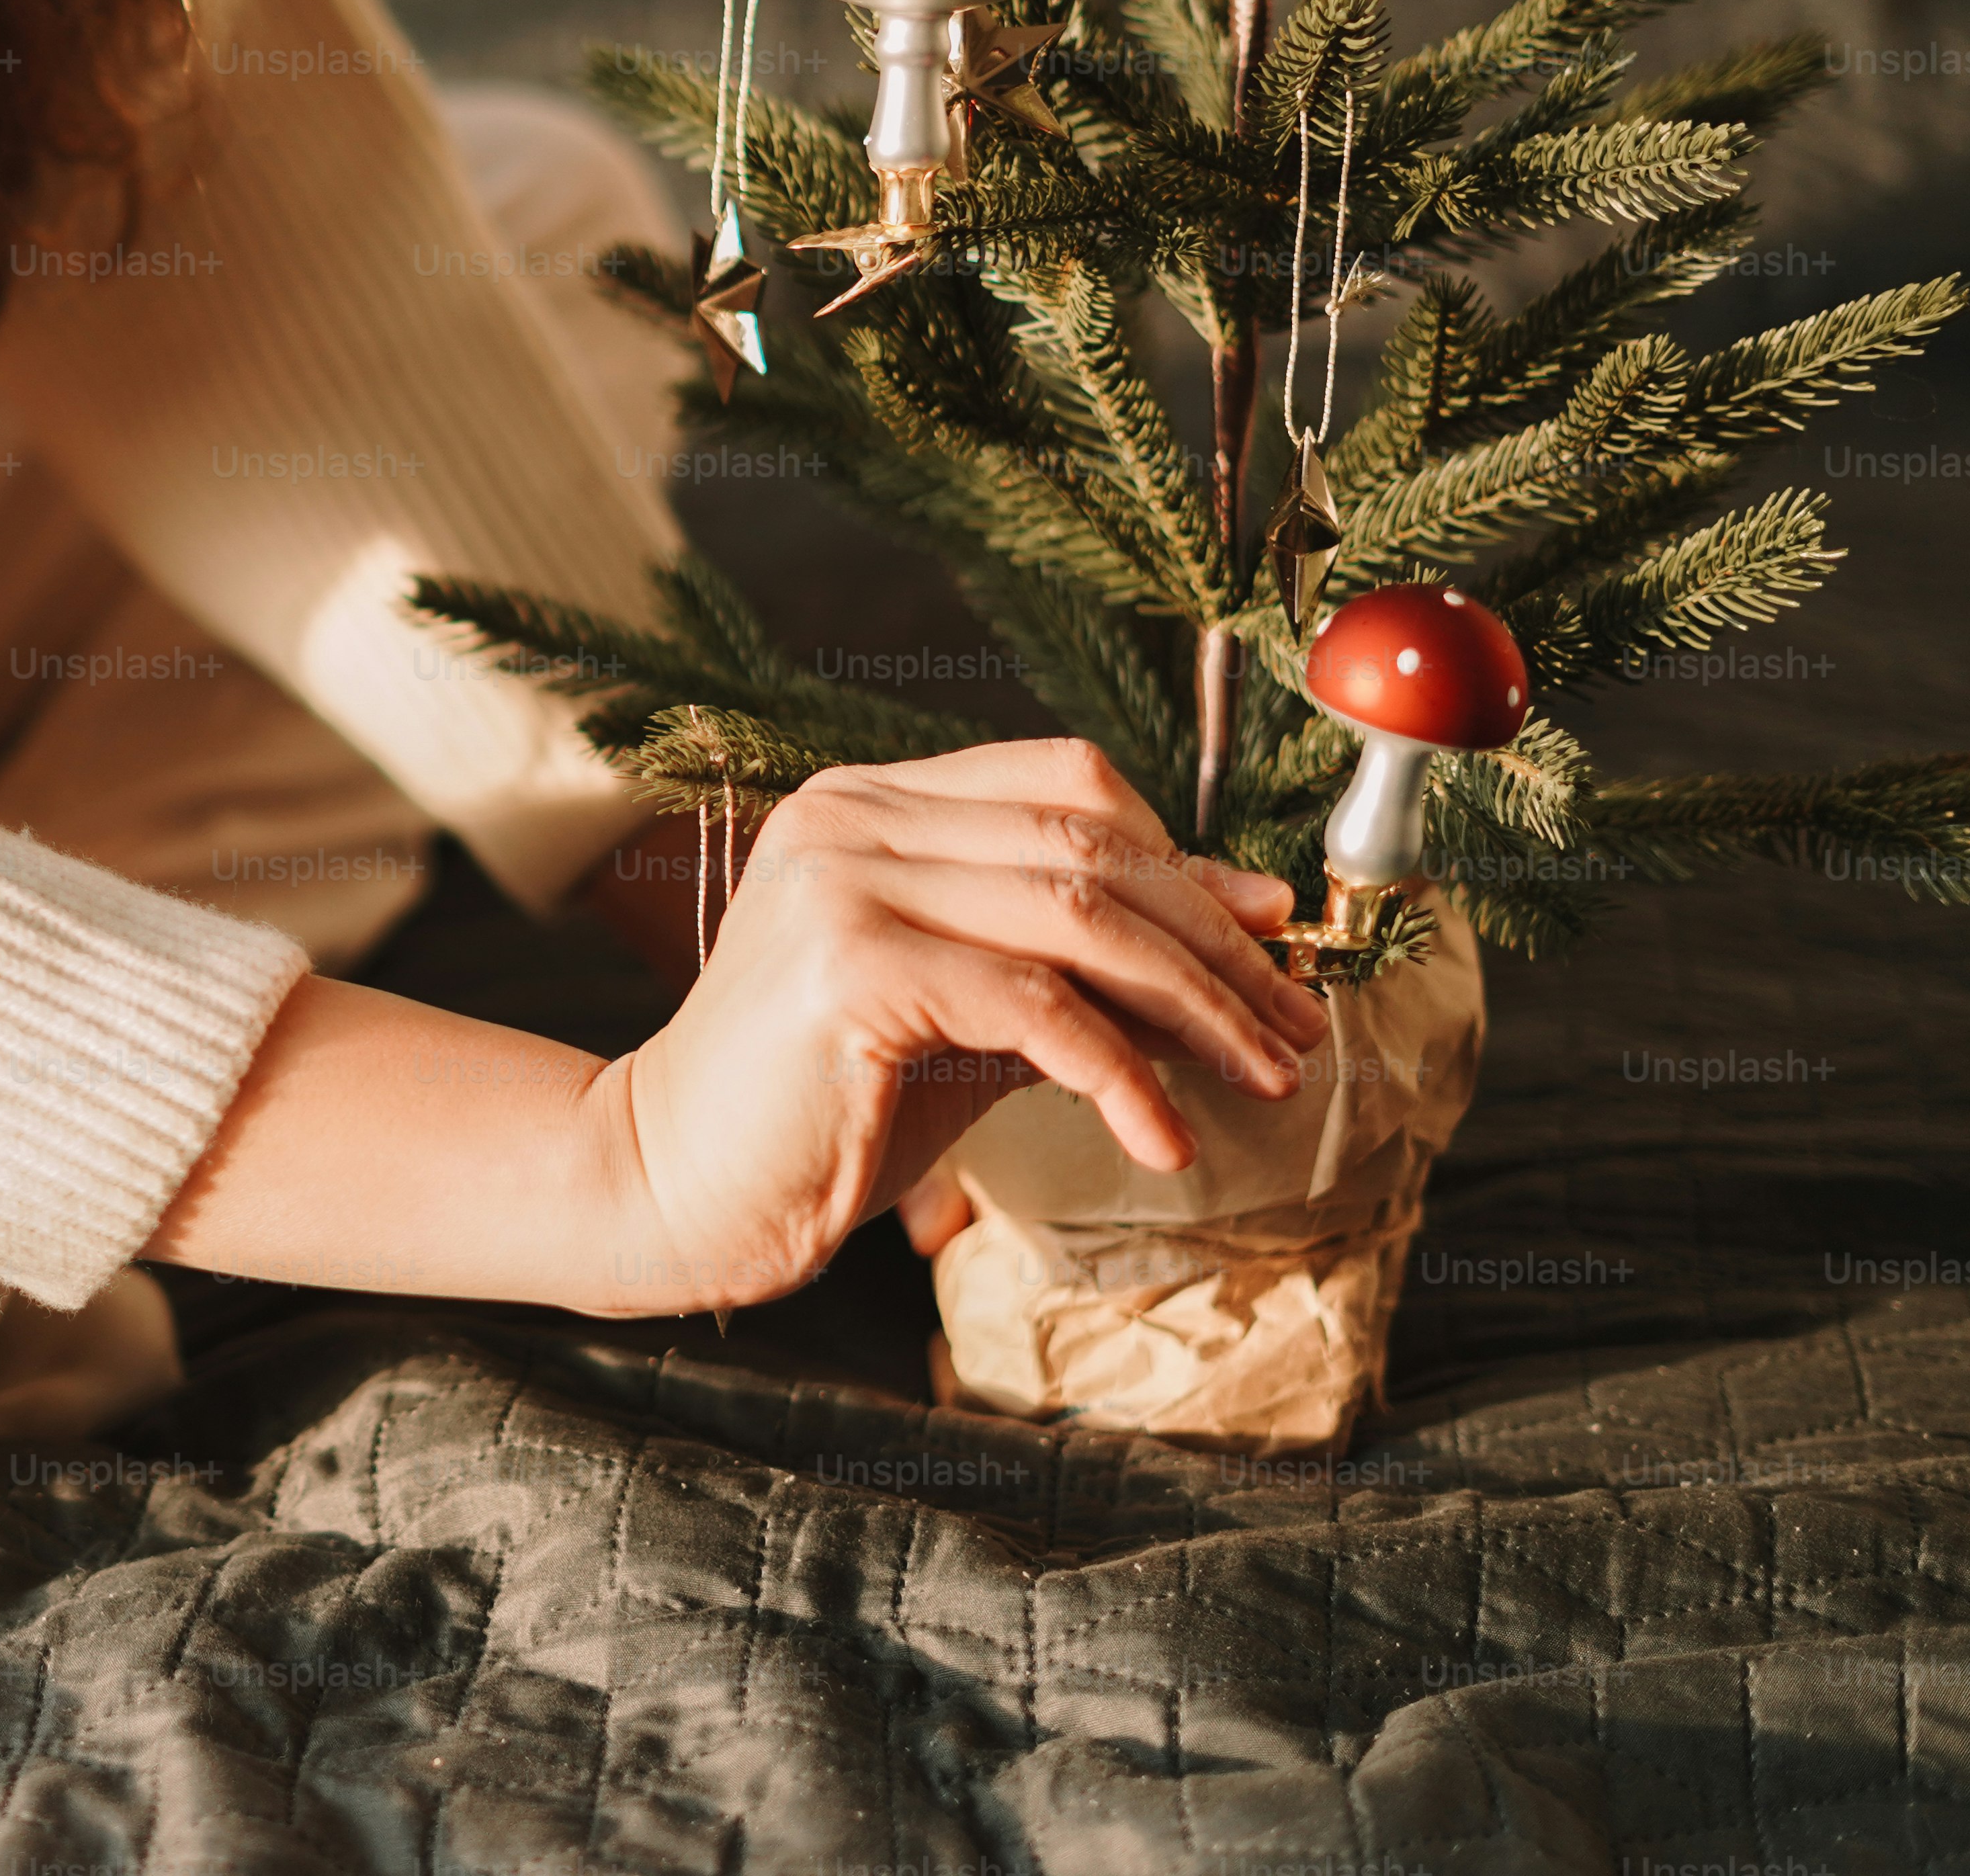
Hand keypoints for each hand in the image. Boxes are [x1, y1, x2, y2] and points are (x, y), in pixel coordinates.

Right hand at [571, 739, 1317, 1316]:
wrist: (673, 1188)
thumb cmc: (826, 1111)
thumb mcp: (970, 1014)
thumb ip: (1073, 960)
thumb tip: (1242, 930)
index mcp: (869, 801)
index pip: (1066, 780)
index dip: (1186, 853)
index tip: (1269, 940)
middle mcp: (850, 816)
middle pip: (1090, 841)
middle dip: (1217, 939)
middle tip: (1295, 1026)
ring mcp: (842, 879)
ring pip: (1077, 913)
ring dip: (1196, 1001)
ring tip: (1263, 1076)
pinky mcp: (848, 966)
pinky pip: (1034, 1006)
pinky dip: (1121, 1073)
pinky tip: (1161, 1137)